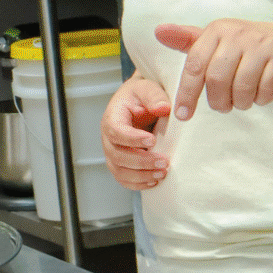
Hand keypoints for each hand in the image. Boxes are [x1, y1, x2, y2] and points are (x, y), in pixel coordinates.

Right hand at [101, 74, 171, 189]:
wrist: (138, 103)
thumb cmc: (141, 96)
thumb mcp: (148, 89)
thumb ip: (155, 96)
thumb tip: (164, 108)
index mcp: (112, 117)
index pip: (115, 130)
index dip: (132, 139)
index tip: (152, 140)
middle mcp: (108, 137)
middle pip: (117, 155)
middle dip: (141, 161)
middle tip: (164, 161)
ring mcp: (112, 152)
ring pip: (120, 171)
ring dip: (141, 175)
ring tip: (162, 173)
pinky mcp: (120, 164)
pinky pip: (123, 179)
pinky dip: (138, 184)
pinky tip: (154, 181)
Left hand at [156, 19, 272, 120]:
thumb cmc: (244, 46)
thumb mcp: (214, 41)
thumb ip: (186, 41)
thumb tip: (158, 32)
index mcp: (216, 30)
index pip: (195, 65)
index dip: (187, 93)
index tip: (183, 115)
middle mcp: (238, 33)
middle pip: (217, 79)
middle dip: (218, 101)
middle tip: (222, 106)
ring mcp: (262, 45)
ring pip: (242, 88)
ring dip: (240, 103)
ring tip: (241, 100)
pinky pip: (266, 90)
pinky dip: (261, 99)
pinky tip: (260, 93)